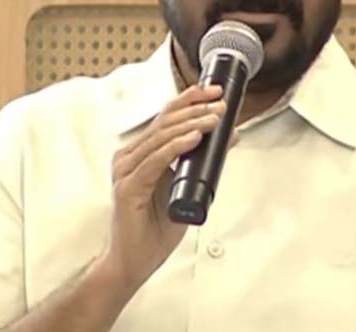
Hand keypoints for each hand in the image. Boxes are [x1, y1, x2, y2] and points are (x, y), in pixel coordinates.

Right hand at [97, 84, 238, 289]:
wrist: (134, 263)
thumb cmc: (154, 230)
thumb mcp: (188, 189)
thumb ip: (203, 163)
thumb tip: (230, 136)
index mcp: (140, 153)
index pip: (166, 117)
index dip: (189, 100)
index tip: (214, 91)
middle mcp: (129, 157)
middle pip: (164, 121)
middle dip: (195, 108)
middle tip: (221, 103)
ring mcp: (126, 171)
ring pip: (161, 137)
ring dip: (191, 124)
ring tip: (215, 118)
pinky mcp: (127, 187)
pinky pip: (155, 161)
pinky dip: (176, 147)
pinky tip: (194, 138)